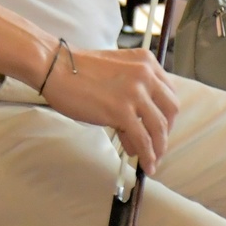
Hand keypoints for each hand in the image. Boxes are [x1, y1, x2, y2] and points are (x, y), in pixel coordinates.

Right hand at [38, 44, 179, 174]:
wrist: (54, 67)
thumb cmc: (76, 70)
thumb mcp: (115, 71)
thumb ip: (131, 92)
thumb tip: (135, 129)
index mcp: (145, 62)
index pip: (168, 92)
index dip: (166, 114)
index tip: (160, 127)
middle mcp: (145, 75)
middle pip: (170, 110)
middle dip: (166, 131)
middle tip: (157, 144)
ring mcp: (134, 93)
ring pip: (159, 128)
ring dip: (158, 148)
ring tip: (152, 160)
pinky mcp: (122, 111)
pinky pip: (143, 139)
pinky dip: (147, 155)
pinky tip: (146, 164)